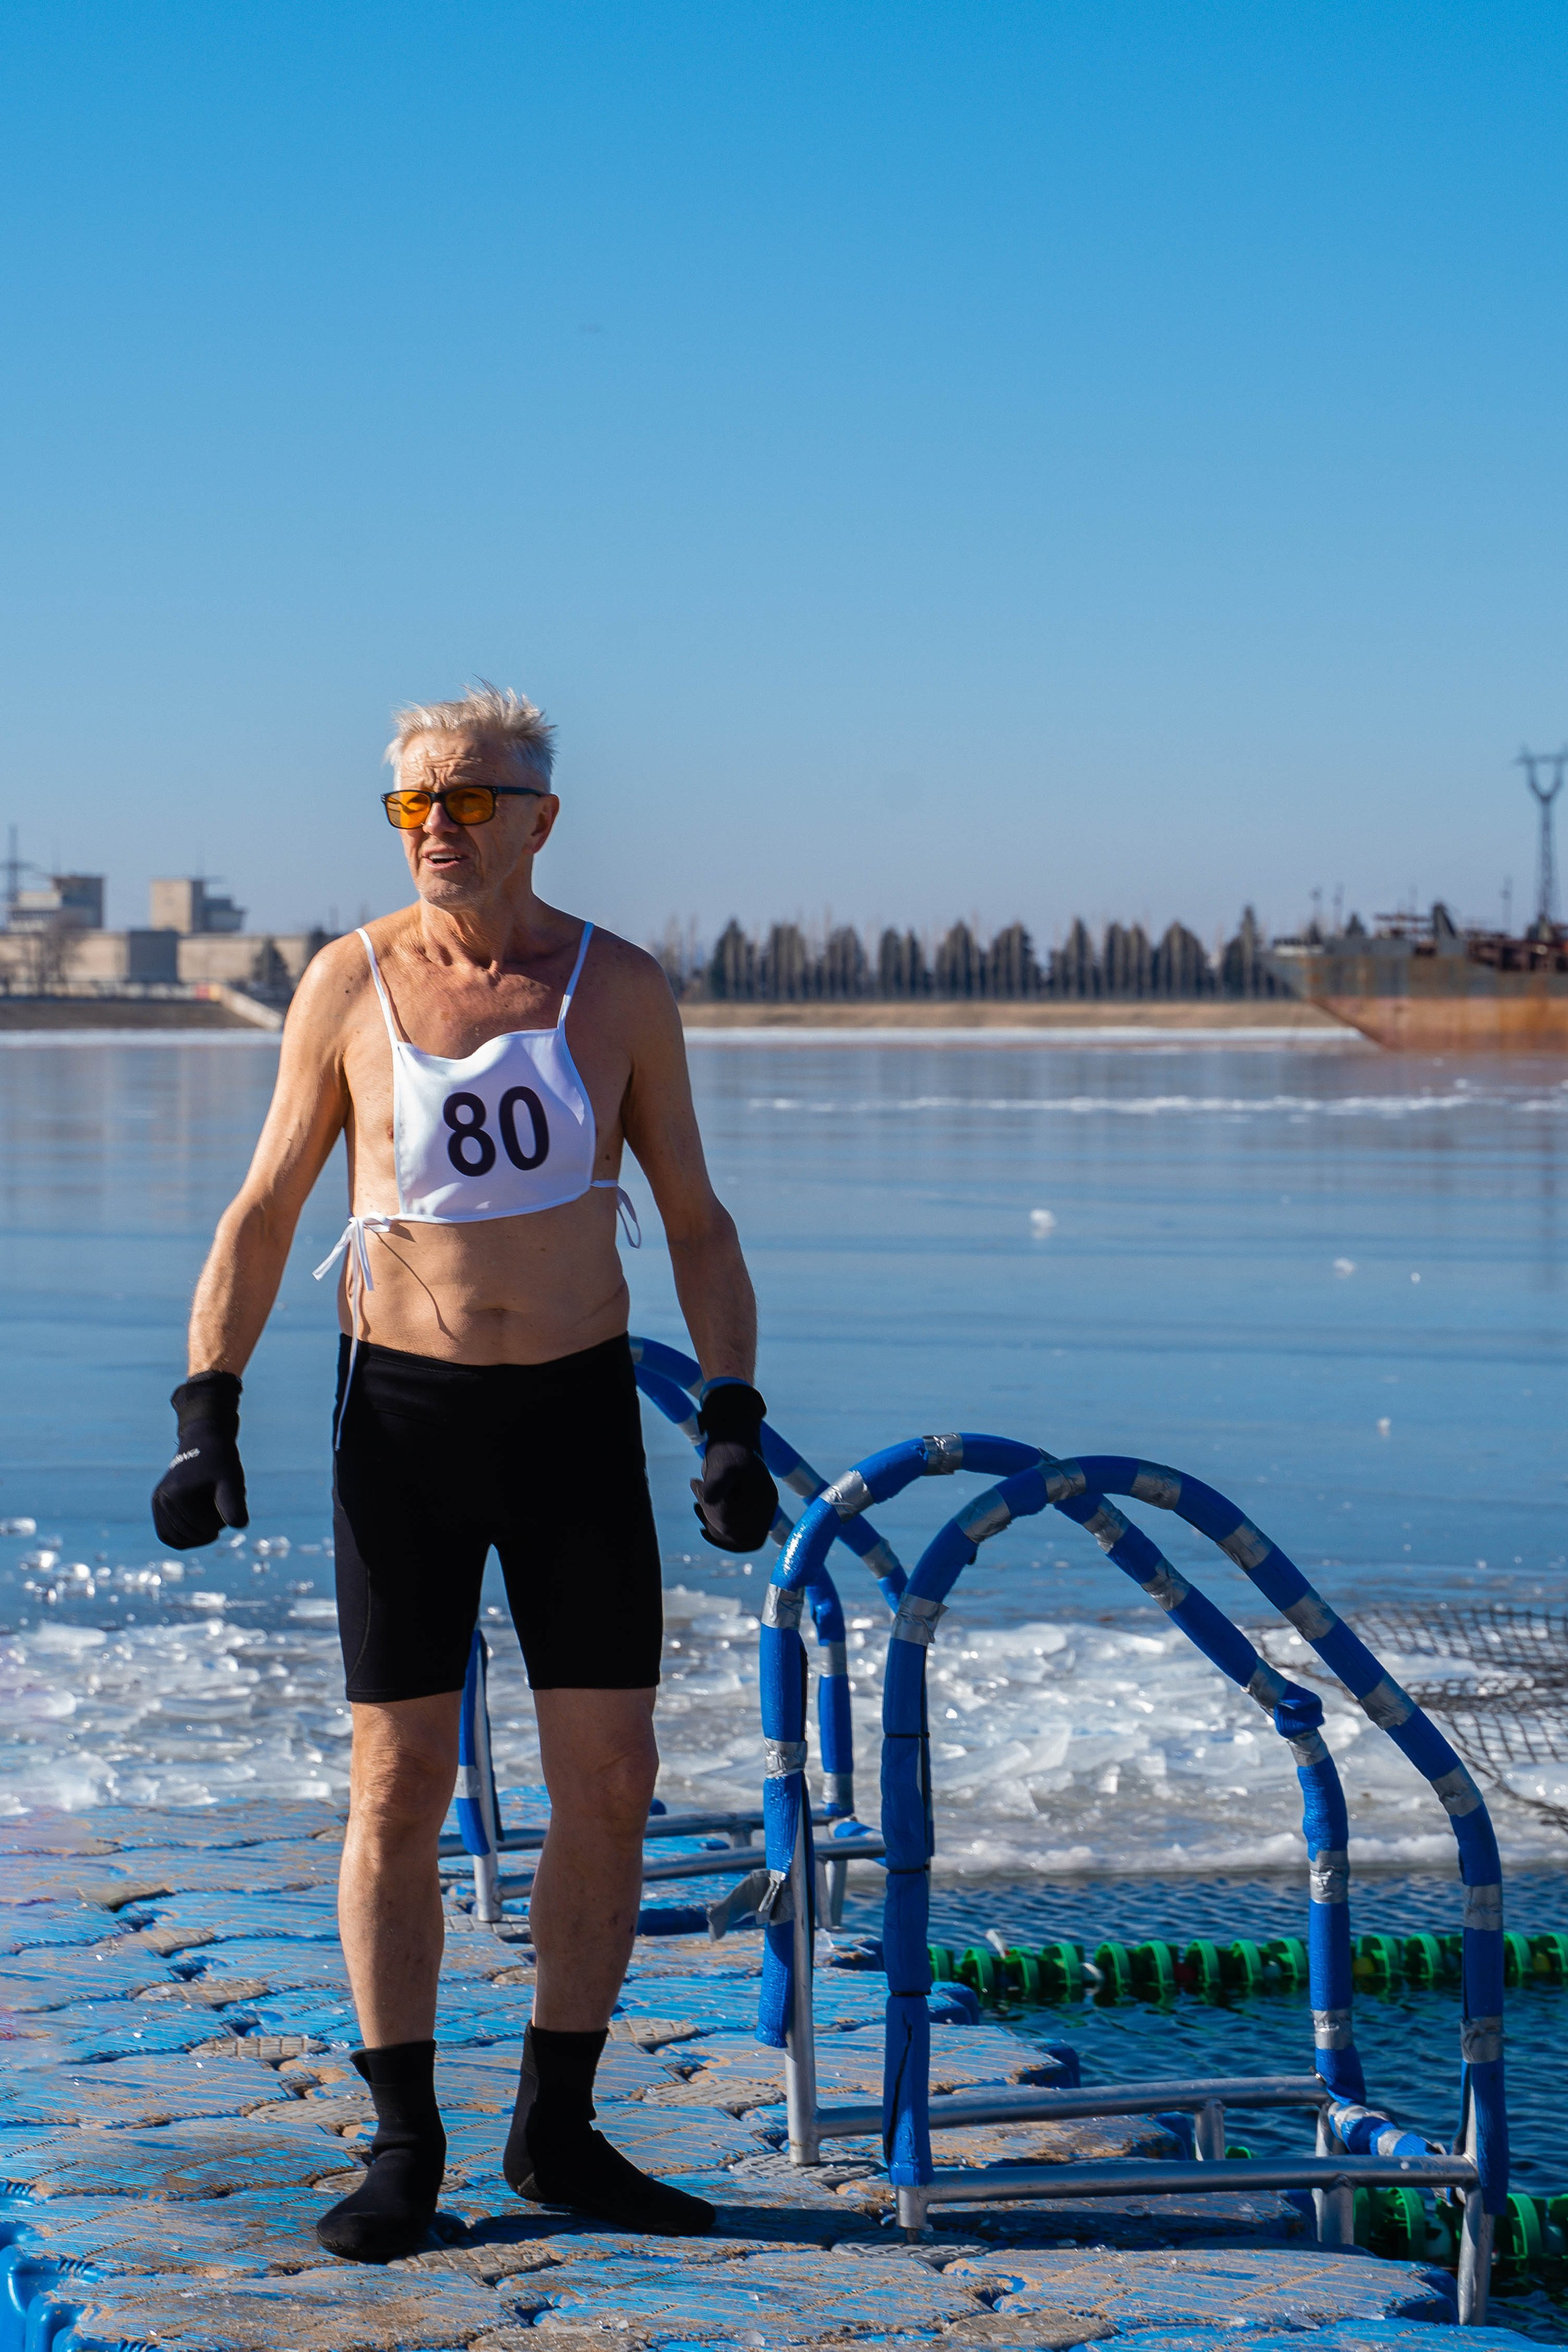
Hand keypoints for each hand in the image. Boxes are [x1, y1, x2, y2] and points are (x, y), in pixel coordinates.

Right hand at [151, 1372, 249, 1548]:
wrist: (204, 1440)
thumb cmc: (220, 1459)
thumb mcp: (231, 1479)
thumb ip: (234, 1502)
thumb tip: (239, 1526)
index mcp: (176, 1494)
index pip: (205, 1528)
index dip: (225, 1520)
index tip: (231, 1497)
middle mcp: (161, 1500)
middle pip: (192, 1534)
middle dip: (213, 1525)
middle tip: (222, 1500)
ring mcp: (157, 1503)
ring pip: (178, 1539)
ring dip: (200, 1533)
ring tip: (212, 1509)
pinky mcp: (158, 1505)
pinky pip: (168, 1536)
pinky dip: (185, 1538)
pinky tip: (201, 1529)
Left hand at [691, 1381, 777, 1552]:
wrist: (734, 1439)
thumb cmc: (728, 1448)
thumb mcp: (721, 1463)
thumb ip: (717, 1482)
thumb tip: (709, 1500)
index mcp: (765, 1498)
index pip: (738, 1526)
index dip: (715, 1517)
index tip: (702, 1494)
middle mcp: (766, 1509)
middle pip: (737, 1536)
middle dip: (712, 1518)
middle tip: (698, 1492)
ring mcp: (759, 1513)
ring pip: (735, 1539)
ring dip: (712, 1525)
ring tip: (699, 1500)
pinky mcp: (749, 1514)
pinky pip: (736, 1537)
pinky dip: (717, 1532)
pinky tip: (702, 1517)